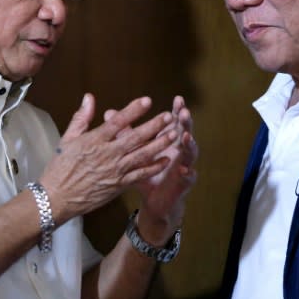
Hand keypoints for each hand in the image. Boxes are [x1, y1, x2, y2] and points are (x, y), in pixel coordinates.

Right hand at [39, 94, 177, 223]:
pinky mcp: (118, 185)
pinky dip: (154, 168)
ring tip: (173, 134)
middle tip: (168, 116)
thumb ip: (81, 117)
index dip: (134, 110)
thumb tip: (89, 97)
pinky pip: (140, 175)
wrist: (57, 198)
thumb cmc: (60, 168)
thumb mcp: (67, 139)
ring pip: (142, 155)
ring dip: (159, 144)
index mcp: (94, 141)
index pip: (118, 121)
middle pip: (135, 137)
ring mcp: (115, 171)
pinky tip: (166, 160)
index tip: (147, 101)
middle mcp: (107, 155)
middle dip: (154, 126)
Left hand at [126, 96, 197, 244]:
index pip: (175, 122)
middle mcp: (179, 151)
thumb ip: (124, 132)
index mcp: (168, 140)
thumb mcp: (133, 151)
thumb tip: (108, 113)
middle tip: (184, 112)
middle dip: (186, 122)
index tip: (177, 99)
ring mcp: (184, 166)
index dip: (177, 110)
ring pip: (190, 152)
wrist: (156, 200)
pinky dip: (188, 172)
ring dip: (189, 144)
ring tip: (185, 136)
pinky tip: (185, 169)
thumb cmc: (145, 172)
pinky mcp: (184, 183)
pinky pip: (189, 177)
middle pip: (185, 132)